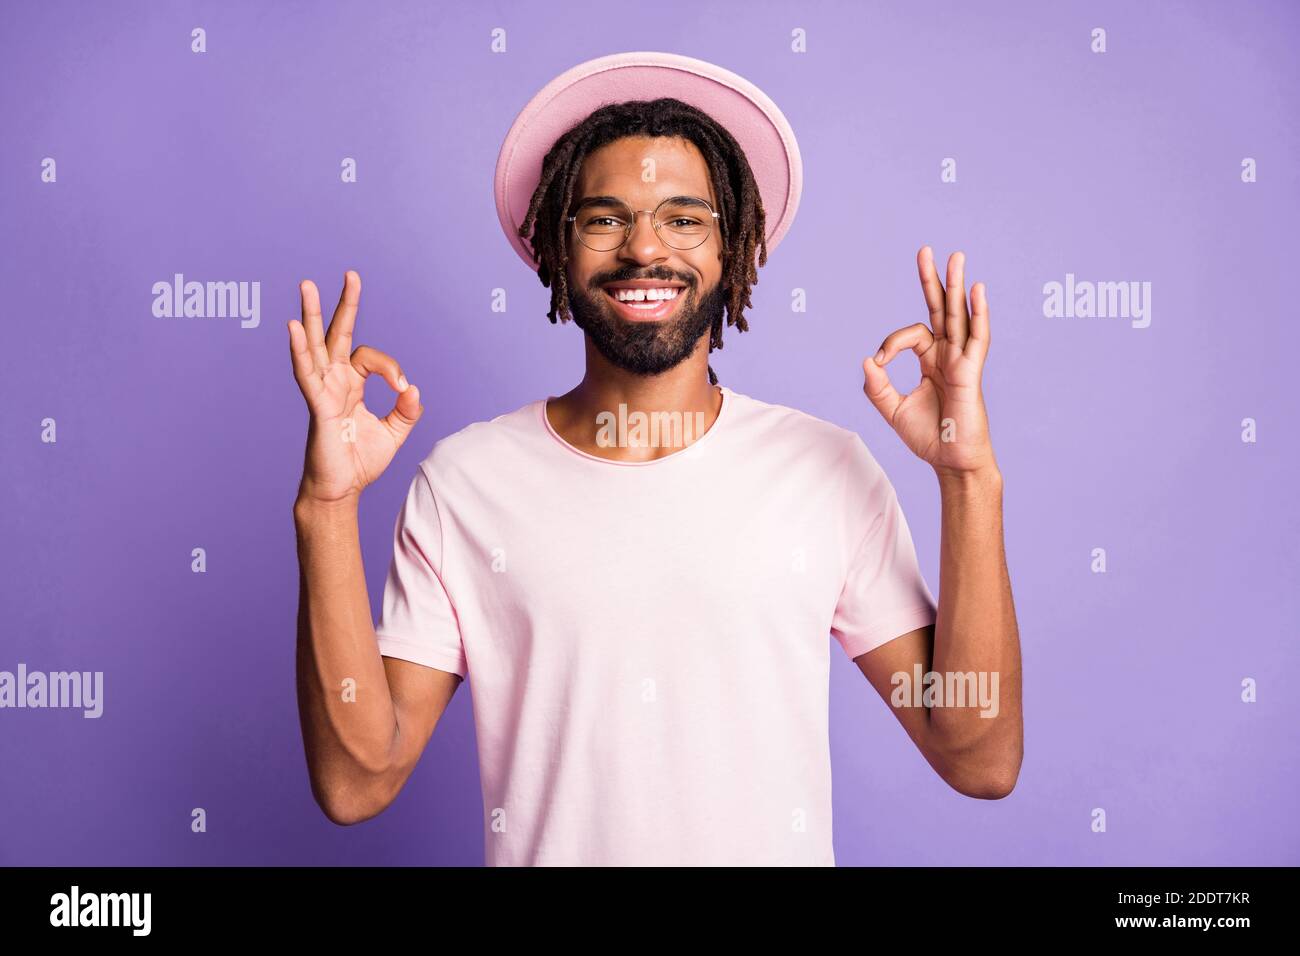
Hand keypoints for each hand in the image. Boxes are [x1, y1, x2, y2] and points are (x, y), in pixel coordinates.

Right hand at [288, 271, 422, 504]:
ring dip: (310, 315)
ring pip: (315, 346)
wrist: (341, 491)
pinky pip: (306, 373)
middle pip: (337, 334)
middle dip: (344, 304)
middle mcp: (335, 382)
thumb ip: (406, 411)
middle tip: (351, 274)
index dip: (391, 367)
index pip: (370, 357)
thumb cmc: (359, 462)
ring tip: (306, 285)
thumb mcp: (393, 433)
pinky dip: (299, 350)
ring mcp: (323, 391)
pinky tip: (293, 327)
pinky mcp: (316, 405)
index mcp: (352, 385)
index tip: (403, 387)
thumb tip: (414, 388)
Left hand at [862, 246, 996, 478]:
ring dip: (957, 286)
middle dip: (933, 281)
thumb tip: (867, 360)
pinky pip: (977, 338)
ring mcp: (962, 361)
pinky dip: (979, 314)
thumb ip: (877, 387)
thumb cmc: (928, 437)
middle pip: (940, 310)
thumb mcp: (893, 410)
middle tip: (926, 250)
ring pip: (959, 316)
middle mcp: (948, 356)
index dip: (891, 342)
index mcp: (930, 361)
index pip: (911, 334)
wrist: (951, 461)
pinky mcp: (972, 372)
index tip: (880, 361)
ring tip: (956, 257)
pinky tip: (977, 291)